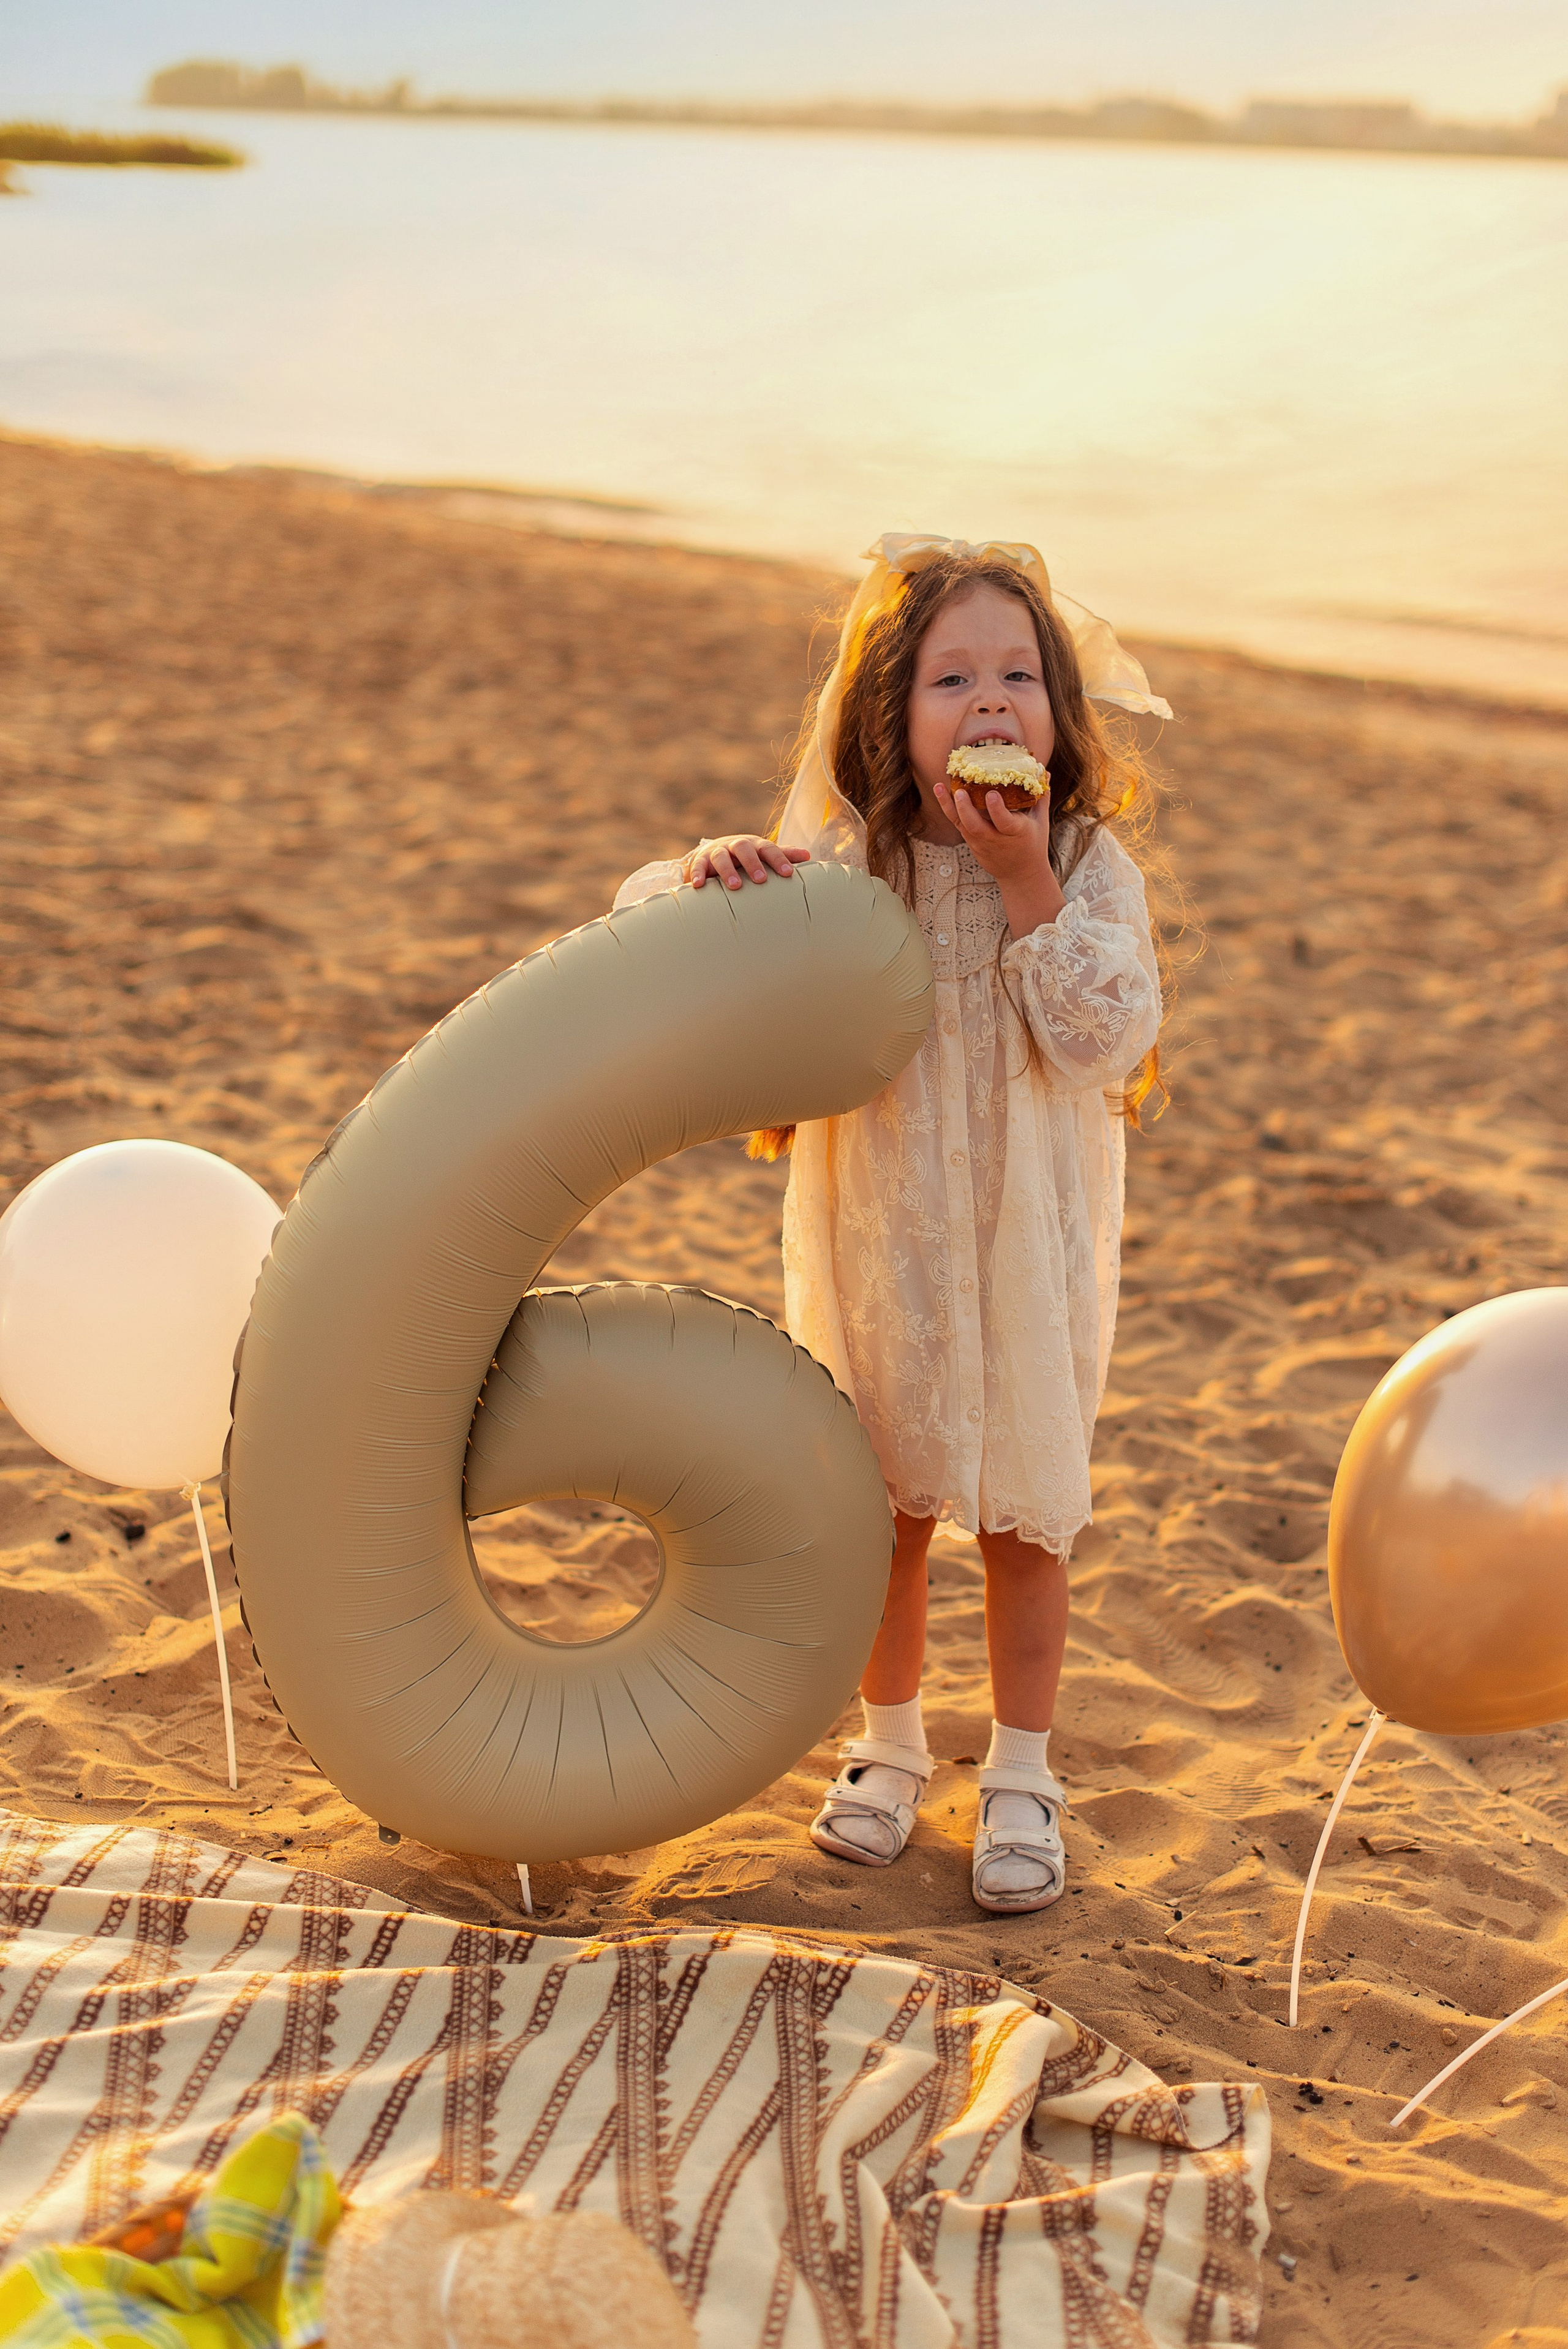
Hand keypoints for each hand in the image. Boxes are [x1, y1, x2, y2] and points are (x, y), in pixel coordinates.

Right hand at [684, 836, 810, 890]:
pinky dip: (697, 875)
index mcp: (755, 845)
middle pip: (744, 849)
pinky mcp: (700, 861)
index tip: (788, 874)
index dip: (779, 860)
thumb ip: (784, 855)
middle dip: (753, 864)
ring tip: (735, 887)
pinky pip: (697, 866)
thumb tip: (808, 856)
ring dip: (727, 871)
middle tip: (761, 880)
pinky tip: (699, 886)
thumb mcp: (764, 854)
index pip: (769, 849)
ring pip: (721, 857)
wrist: (715, 851)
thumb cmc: (747, 857)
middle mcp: (736, 846)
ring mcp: (717, 852)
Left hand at [932, 778, 1065, 937]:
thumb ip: (1041, 797)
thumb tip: (1045, 772)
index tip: (991, 795)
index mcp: (1016, 833)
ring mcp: (981, 842)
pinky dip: (948, 808)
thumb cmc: (1033, 844)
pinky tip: (940, 791)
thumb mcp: (1041, 822)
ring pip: (963, 825)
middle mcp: (996, 839)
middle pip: (977, 826)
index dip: (997, 810)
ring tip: (940, 787)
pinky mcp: (972, 842)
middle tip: (960, 792)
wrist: (1021, 874)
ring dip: (951, 806)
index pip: (1004, 822)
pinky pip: (958, 824)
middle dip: (966, 809)